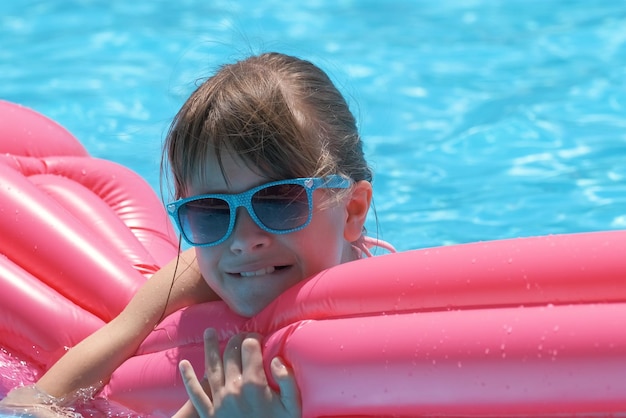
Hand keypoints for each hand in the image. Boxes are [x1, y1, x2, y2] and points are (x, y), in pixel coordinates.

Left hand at [173, 329, 300, 417]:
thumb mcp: (293, 406)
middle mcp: (233, 388)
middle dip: (237, 339)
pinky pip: (195, 393)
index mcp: (254, 384)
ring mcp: (219, 401)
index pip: (249, 347)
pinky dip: (188, 378)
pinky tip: (184, 365)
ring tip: (209, 332)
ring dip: (209, 347)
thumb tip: (275, 359)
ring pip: (211, 367)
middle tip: (242, 336)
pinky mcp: (209, 414)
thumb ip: (288, 380)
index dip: (254, 338)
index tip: (259, 338)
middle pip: (231, 353)